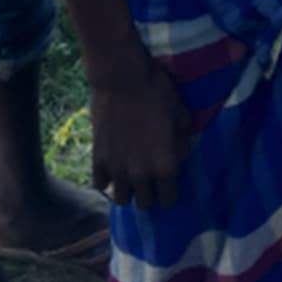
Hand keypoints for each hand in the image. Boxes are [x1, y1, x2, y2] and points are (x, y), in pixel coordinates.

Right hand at [90, 50, 192, 210]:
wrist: (122, 78)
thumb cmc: (157, 91)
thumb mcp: (181, 113)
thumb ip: (183, 141)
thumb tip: (180, 155)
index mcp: (165, 165)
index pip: (168, 200)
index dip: (169, 192)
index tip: (167, 181)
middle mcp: (141, 175)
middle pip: (145, 204)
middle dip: (149, 193)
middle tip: (149, 178)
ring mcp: (117, 170)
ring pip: (121, 200)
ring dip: (128, 190)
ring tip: (130, 176)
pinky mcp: (98, 160)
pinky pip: (100, 185)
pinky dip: (107, 180)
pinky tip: (112, 167)